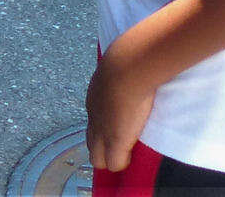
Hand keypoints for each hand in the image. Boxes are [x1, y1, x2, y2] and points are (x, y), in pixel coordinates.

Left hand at [85, 46, 155, 173]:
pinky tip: (132, 157)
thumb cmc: (128, 60)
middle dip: (104, 149)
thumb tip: (132, 66)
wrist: (128, 66)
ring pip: (97, 158)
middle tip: (123, 146)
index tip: (121, 126)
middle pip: (91, 144)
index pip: (95, 122)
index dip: (107, 128)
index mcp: (95, 99)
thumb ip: (122, 73)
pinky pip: (114, 164)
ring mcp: (102, 131)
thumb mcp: (120, 67)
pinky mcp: (115, 141)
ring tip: (128, 153)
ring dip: (111, 158)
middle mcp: (93, 117)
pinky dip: (122, 163)